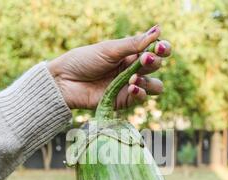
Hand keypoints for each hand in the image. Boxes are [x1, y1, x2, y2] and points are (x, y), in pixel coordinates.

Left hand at [47, 25, 171, 109]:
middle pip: (157, 68)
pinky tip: (131, 87)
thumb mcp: (109, 49)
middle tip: (144, 59)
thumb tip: (158, 30)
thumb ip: (134, 43)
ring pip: (155, 87)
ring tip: (134, 77)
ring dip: (149, 81)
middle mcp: (133, 70)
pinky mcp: (123, 101)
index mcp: (130, 53)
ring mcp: (129, 87)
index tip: (161, 47)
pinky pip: (140, 99)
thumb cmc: (83, 60)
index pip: (155, 51)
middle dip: (154, 63)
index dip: (163, 49)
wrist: (64, 81)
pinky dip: (140, 93)